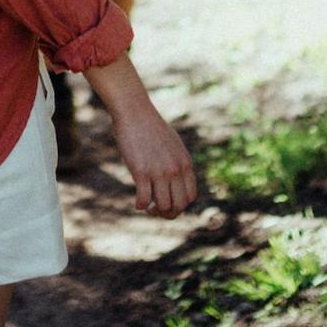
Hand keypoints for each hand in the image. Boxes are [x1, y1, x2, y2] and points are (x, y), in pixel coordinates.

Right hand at [81, 53, 197, 218]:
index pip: (191, 196)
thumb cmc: (150, 127)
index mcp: (185, 163)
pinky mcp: (141, 171)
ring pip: (163, 206)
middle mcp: (175, 169)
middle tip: (157, 210)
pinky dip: (141, 205)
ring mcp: (159, 171)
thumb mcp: (172, 144)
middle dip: (169, 213)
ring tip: (147, 207)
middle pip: (179, 205)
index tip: (169, 203)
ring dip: (155, 212)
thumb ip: (176, 162)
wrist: (135, 112)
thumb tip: (175, 179)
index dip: (181, 205)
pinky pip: (144, 199)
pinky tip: (137, 203)